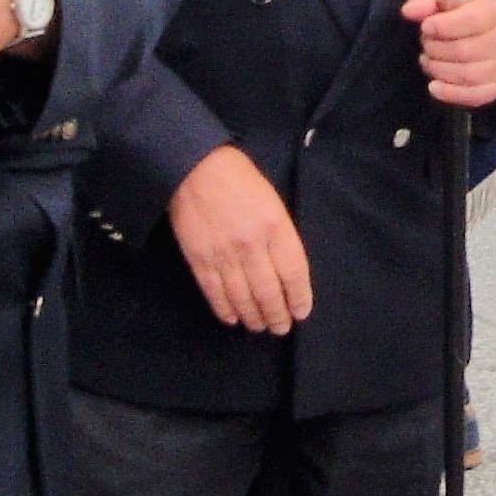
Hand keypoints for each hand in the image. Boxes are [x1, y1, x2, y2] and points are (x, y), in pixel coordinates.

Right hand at [166, 145, 311, 333]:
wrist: (194, 167)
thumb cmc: (239, 179)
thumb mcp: (272, 201)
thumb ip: (280, 235)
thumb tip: (287, 271)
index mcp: (275, 226)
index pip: (294, 272)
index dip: (299, 297)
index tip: (301, 312)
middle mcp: (252, 244)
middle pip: (269, 291)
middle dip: (277, 315)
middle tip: (280, 328)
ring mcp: (224, 254)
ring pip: (243, 297)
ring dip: (253, 316)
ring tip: (259, 326)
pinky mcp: (199, 259)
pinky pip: (215, 292)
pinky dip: (224, 309)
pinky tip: (233, 318)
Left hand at [404, 0, 495, 106]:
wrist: (473, 34)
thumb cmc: (453, 14)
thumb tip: (409, 11)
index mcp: (493, 10)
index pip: (473, 19)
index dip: (445, 26)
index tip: (425, 27)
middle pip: (466, 50)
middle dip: (436, 48)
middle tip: (425, 43)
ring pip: (468, 75)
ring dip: (438, 69)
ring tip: (427, 60)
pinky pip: (475, 96)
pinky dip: (450, 94)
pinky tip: (433, 86)